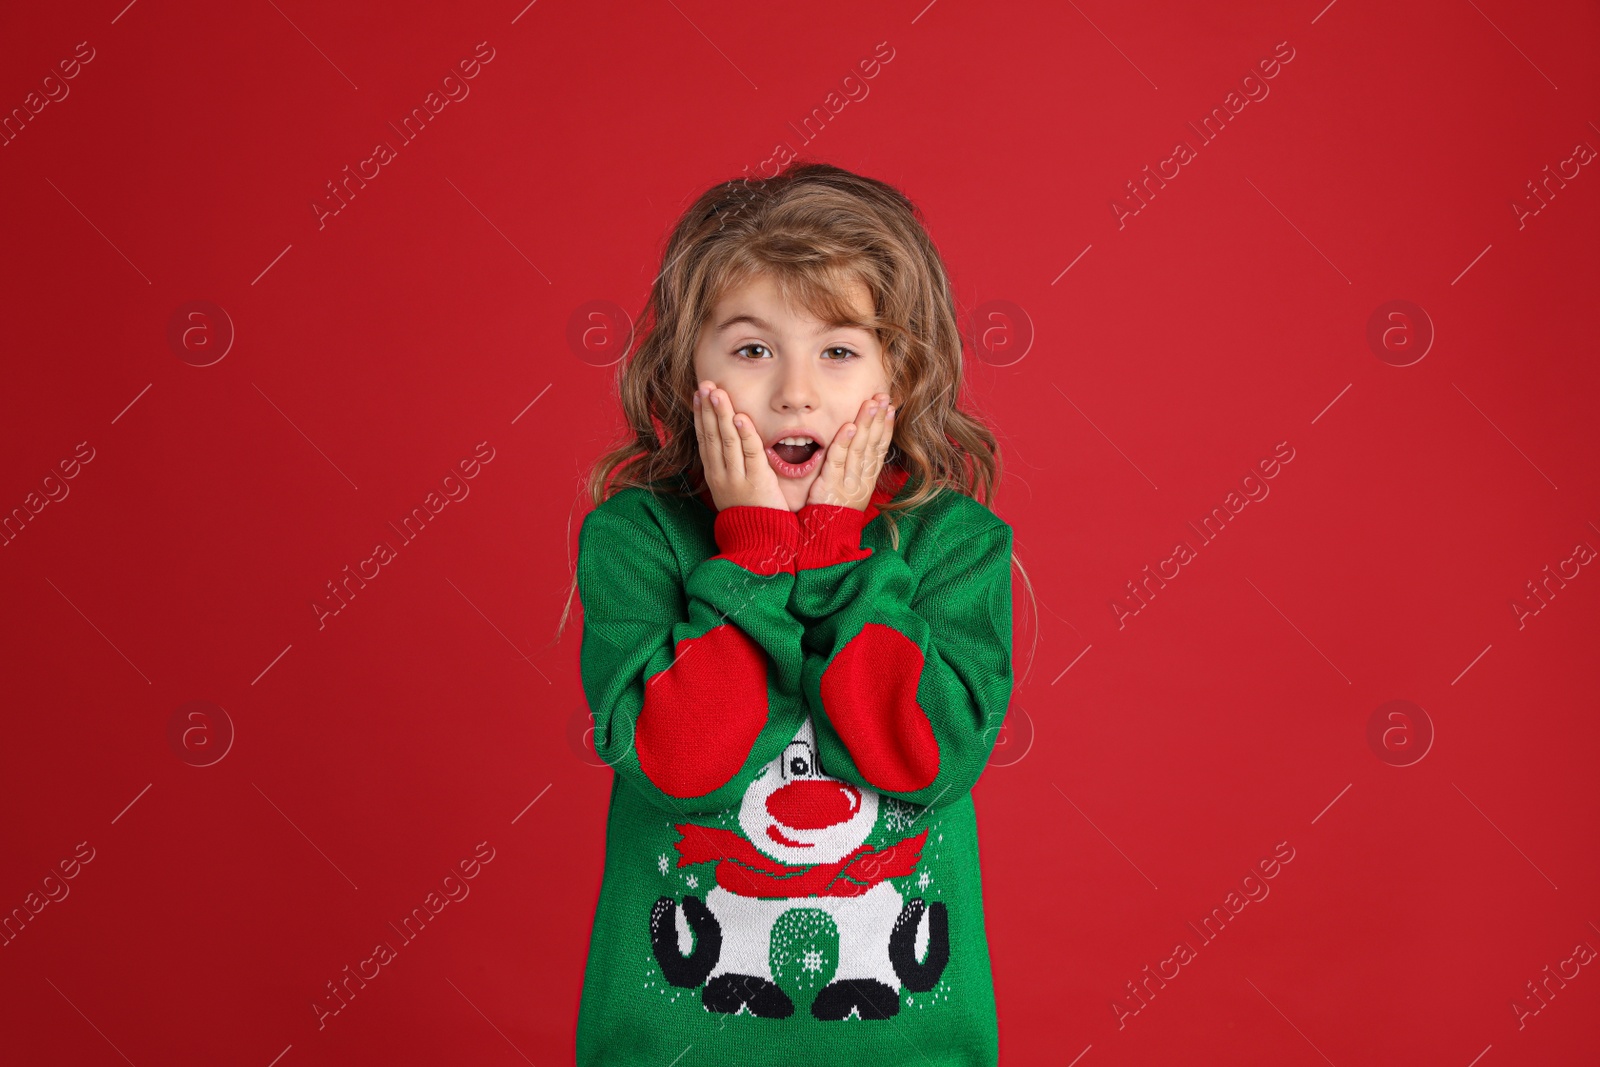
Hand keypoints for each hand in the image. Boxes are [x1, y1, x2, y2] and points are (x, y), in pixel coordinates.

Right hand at [693, 380, 787, 511]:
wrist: (758, 544)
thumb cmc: (749, 517)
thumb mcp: (732, 492)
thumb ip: (730, 470)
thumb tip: (727, 449)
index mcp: (715, 476)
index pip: (704, 440)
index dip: (700, 416)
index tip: (698, 395)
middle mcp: (721, 475)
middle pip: (711, 436)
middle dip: (707, 408)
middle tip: (705, 385)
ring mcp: (737, 478)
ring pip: (727, 440)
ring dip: (721, 414)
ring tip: (717, 392)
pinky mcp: (756, 481)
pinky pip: (749, 453)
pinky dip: (744, 433)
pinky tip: (739, 416)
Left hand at [806, 392, 894, 510]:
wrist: (824, 539)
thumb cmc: (834, 514)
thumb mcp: (851, 492)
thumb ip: (856, 471)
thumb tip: (862, 449)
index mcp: (867, 481)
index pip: (879, 449)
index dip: (886, 427)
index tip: (890, 407)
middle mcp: (861, 480)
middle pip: (872, 445)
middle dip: (878, 419)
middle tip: (883, 396)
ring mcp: (847, 483)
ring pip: (858, 449)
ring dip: (866, 424)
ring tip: (871, 403)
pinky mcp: (830, 485)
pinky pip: (838, 460)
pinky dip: (844, 442)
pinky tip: (850, 426)